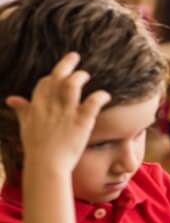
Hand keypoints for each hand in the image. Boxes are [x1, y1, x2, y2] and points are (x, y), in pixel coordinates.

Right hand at [5, 53, 109, 170]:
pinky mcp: (81, 121)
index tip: (60, 73)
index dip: (53, 76)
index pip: (44, 83)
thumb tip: (12, 99)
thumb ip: (22, 110)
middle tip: (75, 56)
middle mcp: (50, 106)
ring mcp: (66, 113)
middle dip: (66, 64)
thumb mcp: (25, 125)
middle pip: (57, 78)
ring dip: (80, 76)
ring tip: (87, 75)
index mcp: (37, 107)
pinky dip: (101, 96)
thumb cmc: (36, 148)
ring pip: (72, 84)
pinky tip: (105, 95)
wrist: (46, 166)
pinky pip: (93, 102)